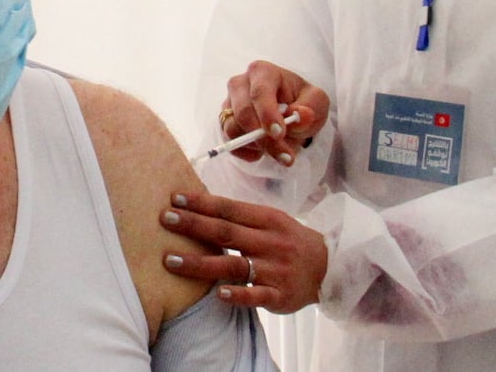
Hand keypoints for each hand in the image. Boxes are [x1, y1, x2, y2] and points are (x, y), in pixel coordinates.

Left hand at [161, 190, 325, 313]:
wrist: (330, 268)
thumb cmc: (289, 241)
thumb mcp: (271, 221)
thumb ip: (240, 217)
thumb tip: (198, 207)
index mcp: (267, 220)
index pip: (229, 209)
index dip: (202, 203)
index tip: (175, 198)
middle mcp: (270, 243)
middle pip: (227, 232)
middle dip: (194, 225)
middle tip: (165, 219)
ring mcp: (275, 270)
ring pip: (235, 265)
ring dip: (201, 263)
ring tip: (171, 261)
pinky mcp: (280, 296)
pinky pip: (257, 295)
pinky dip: (238, 294)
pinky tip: (217, 294)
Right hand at [217, 61, 328, 165]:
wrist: (292, 113)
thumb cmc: (303, 102)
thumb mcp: (316, 102)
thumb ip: (310, 107)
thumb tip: (301, 115)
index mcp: (263, 72)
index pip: (259, 92)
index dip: (267, 114)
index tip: (279, 134)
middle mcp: (240, 84)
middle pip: (243, 113)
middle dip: (263, 138)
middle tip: (285, 156)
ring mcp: (229, 104)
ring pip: (232, 129)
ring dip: (256, 146)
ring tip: (278, 151)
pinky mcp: (225, 122)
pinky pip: (229, 142)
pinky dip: (246, 152)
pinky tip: (263, 151)